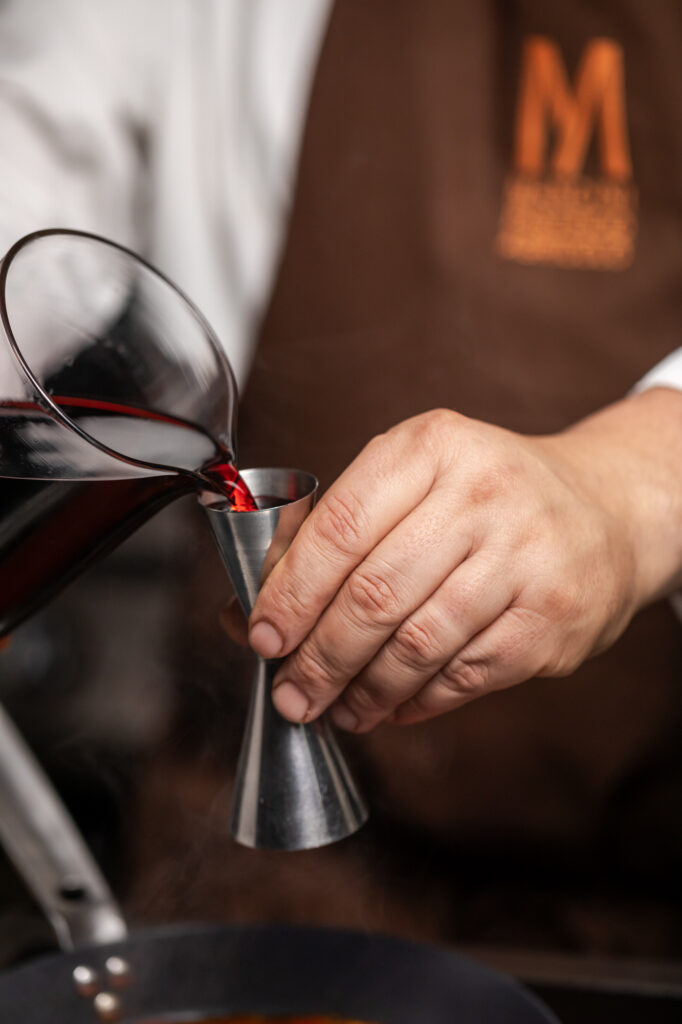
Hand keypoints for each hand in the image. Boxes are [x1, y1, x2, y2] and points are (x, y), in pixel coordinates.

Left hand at [248, 391, 681, 731]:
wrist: (606, 510)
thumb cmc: (487, 496)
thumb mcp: (415, 479)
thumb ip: (333, 534)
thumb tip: (247, 610)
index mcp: (432, 446)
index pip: (340, 526)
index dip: (292, 592)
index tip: (263, 636)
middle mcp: (482, 494)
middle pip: (375, 594)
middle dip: (319, 657)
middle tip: (292, 692)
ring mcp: (525, 557)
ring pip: (417, 644)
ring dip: (363, 689)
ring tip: (335, 707)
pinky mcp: (552, 618)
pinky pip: (464, 676)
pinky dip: (415, 702)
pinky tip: (388, 705)